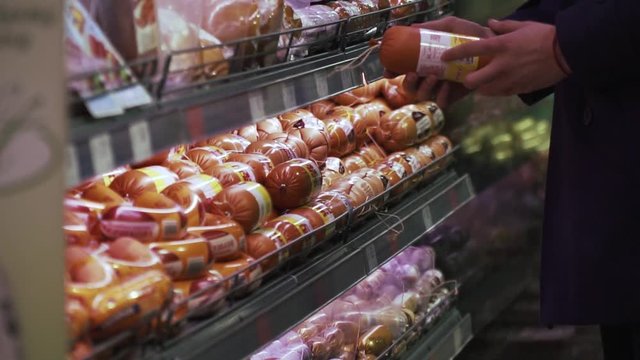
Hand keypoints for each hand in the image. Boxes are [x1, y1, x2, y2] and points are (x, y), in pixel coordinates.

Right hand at [384, 16, 494, 107]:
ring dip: (424, 88)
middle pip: (410, 87)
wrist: (492, 46)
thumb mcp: (450, 26)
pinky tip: (447, 85)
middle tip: (414, 73)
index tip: (389, 71)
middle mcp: (429, 75)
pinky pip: (442, 102)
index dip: (392, 71)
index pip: (402, 69)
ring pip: (423, 95)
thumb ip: (432, 27)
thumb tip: (412, 28)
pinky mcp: (454, 95)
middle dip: (408, 83)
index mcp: (424, 61)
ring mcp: (441, 87)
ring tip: (434, 76)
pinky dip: (442, 96)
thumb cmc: (470, 35)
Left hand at [442, 19, 568, 95]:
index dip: (454, 54)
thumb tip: (489, 23)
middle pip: (473, 81)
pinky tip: (497, 86)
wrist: (567, 52)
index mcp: (502, 46)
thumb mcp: (524, 26)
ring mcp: (510, 80)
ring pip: (485, 91)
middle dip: (466, 81)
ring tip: (482, 82)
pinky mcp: (519, 89)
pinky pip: (500, 94)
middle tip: (466, 77)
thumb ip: (504, 26)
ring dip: (480, 88)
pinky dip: (496, 91)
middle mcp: (502, 65)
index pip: (471, 50)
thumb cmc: (545, 35)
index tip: (444, 57)